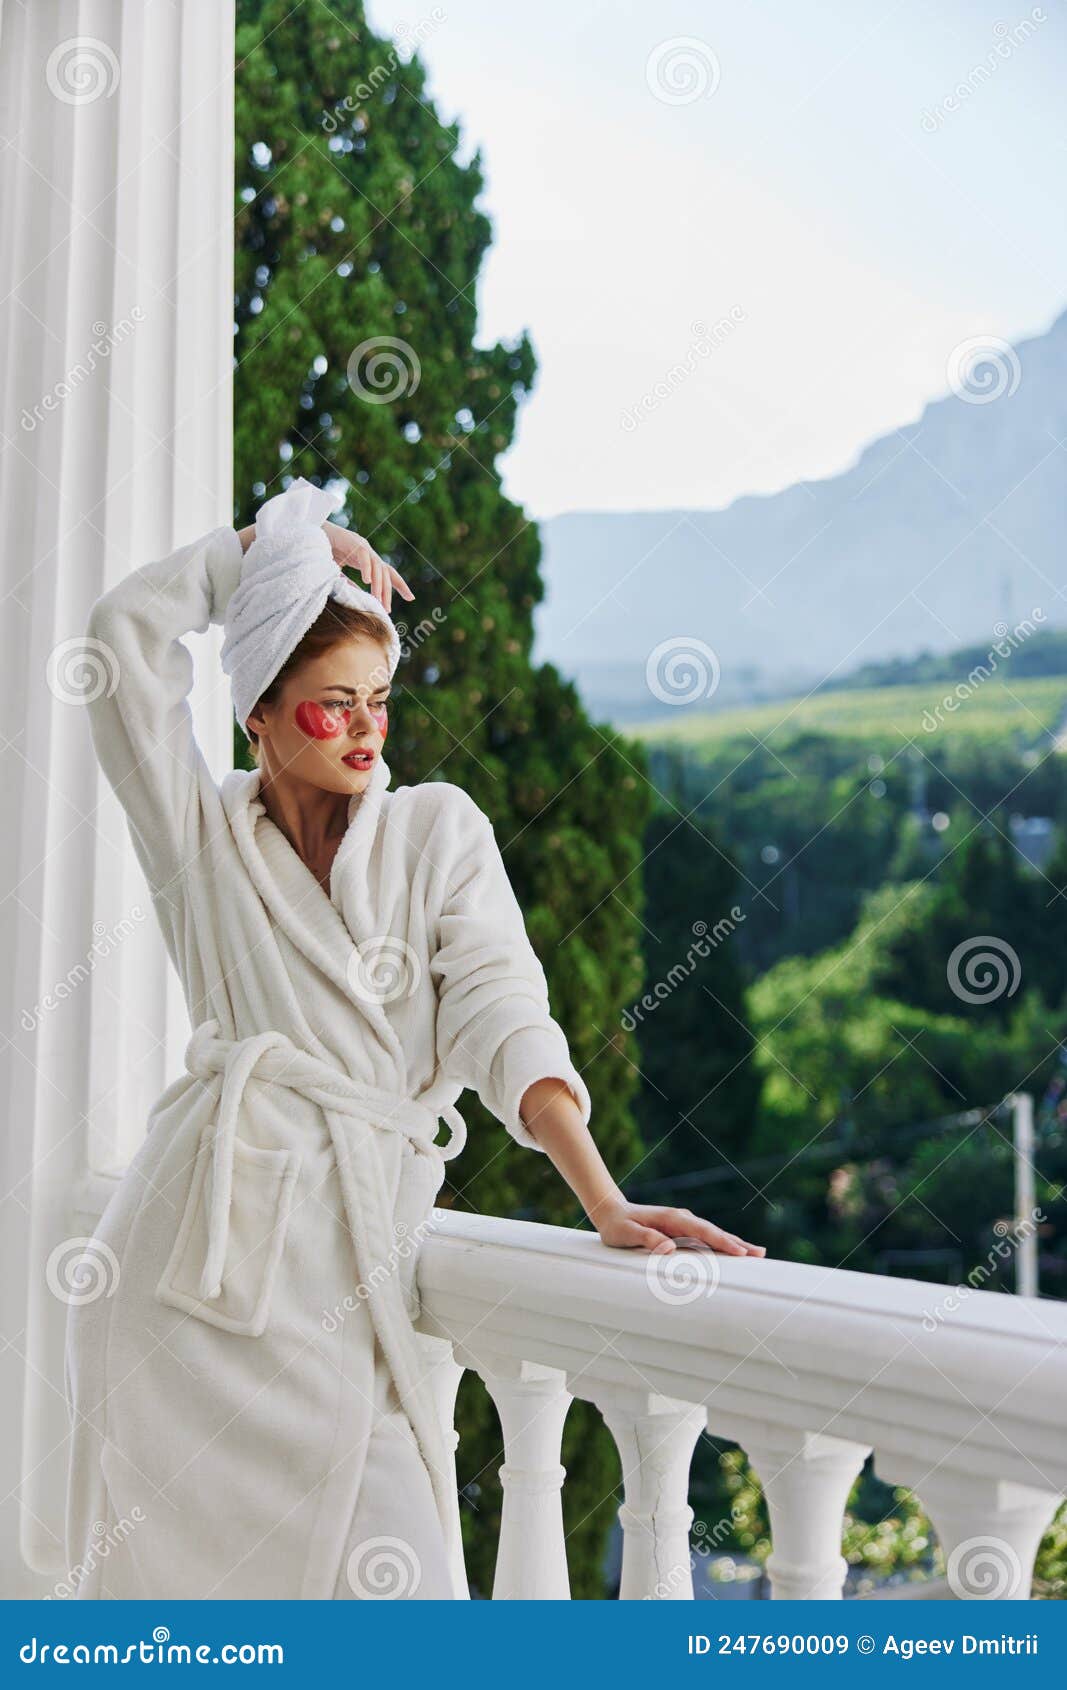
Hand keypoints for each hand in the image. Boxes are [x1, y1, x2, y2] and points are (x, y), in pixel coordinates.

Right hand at [322, 520, 414, 613]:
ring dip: (378, 585)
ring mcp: (362, 546)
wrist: (310, 534)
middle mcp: (368, 552)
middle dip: (388, 591)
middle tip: (387, 609)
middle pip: (385, 573)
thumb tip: (360, 596)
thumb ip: (349, 582)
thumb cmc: (323, 552)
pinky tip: (367, 581)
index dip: (400, 584)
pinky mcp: (353, 542)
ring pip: (377, 566)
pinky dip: (367, 569)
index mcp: (367, 559)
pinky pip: (364, 557)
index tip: (411, 597)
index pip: (387, 572)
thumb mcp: (338, 571)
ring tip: (377, 600)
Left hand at [593, 1197, 765, 1256]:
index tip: (740, 1252)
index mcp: (672, 1218)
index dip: (722, 1242)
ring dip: (734, 1243)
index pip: (702, 1231)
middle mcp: (682, 1219)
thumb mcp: (627, 1233)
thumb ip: (646, 1239)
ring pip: (713, 1234)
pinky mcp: (682, 1230)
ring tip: (756, 1253)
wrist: (611, 1212)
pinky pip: (705, 1238)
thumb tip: (668, 1248)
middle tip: (760, 1254)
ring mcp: (683, 1224)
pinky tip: (734, 1251)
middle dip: (737, 1243)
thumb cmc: (618, 1226)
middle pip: (714, 1232)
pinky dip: (722, 1244)